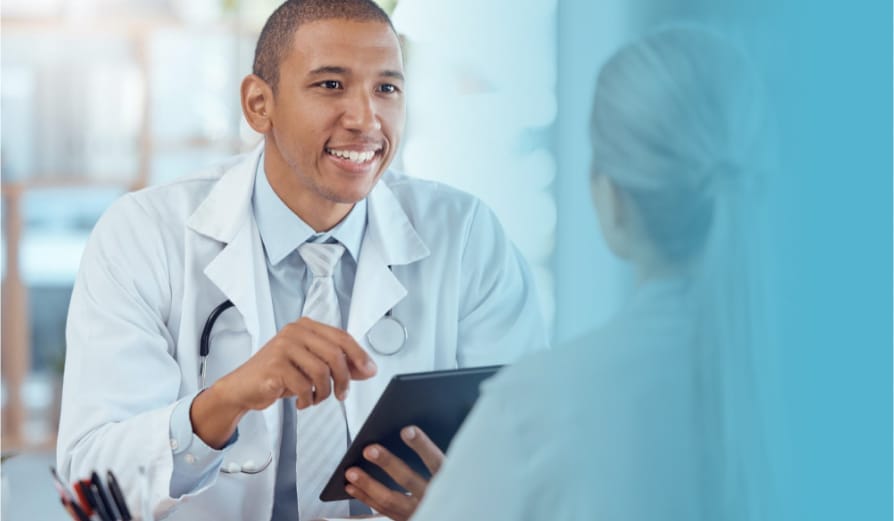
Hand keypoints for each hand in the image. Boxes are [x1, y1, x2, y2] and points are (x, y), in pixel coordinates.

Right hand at [191, 317, 377, 447]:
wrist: (242, 388)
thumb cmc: (278, 375)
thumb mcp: (311, 366)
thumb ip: (338, 365)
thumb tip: (368, 369)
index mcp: (305, 327)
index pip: (341, 336)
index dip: (359, 354)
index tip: (369, 371)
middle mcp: (294, 332)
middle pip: (335, 354)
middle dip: (344, 379)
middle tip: (341, 394)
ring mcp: (283, 347)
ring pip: (322, 372)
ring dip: (324, 392)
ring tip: (316, 398)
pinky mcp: (275, 366)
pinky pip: (304, 386)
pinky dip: (307, 399)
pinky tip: (301, 401)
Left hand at [344, 426, 443, 520]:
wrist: (450, 510)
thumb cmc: (447, 481)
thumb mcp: (449, 469)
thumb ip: (432, 455)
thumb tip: (405, 431)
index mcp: (448, 479)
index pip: (435, 461)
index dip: (422, 446)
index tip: (406, 430)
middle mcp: (433, 497)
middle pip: (408, 480)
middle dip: (387, 464)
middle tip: (369, 449)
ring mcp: (419, 510)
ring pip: (390, 500)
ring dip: (368, 484)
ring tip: (351, 471)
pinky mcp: (406, 519)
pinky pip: (383, 510)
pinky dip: (366, 498)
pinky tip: (352, 487)